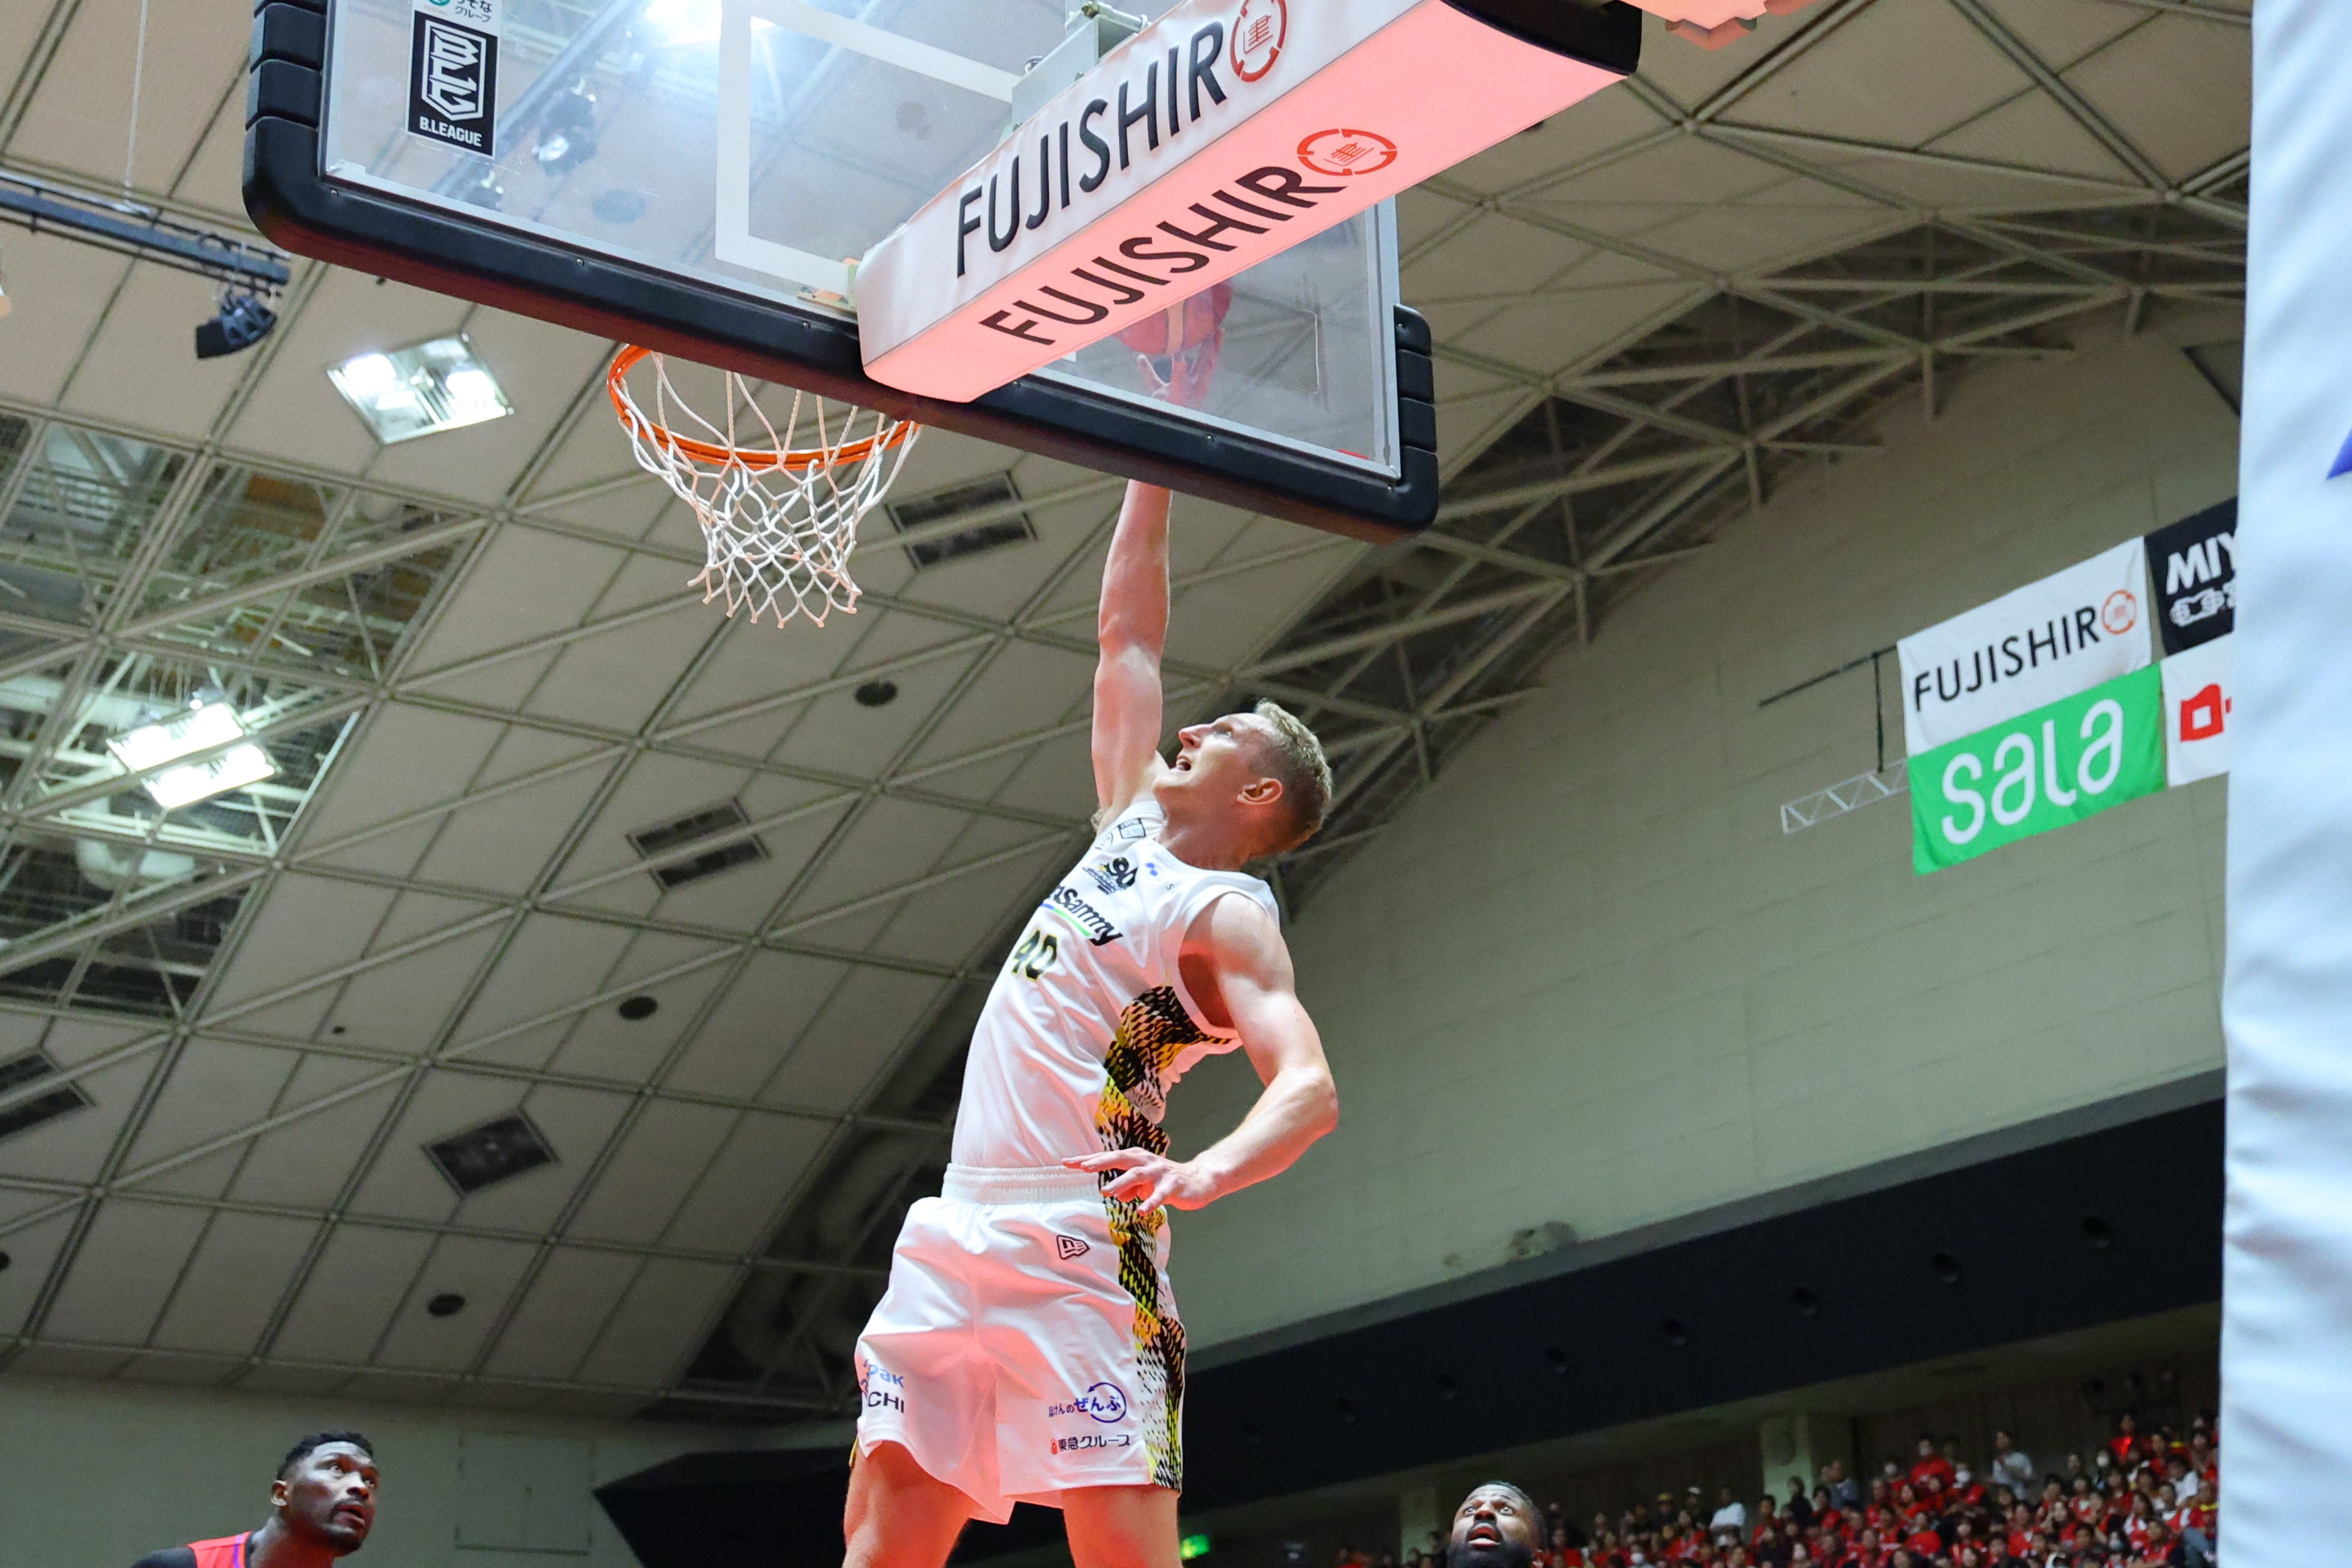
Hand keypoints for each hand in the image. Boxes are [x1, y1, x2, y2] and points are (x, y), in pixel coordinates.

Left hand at [1061, 1149, 1221, 1214]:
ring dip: (1121, 1182)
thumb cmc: (1166, 1181)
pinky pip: (1160, 1195)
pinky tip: (1141, 1212)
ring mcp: (1160, 1173)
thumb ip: (1128, 1187)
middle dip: (1101, 1162)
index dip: (1088, 1159)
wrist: (1199, 1180)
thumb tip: (1115, 1194)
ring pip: (1138, 1175)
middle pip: (1121, 1159)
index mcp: (1136, 1159)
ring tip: (1106, 1192)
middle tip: (1083, 1167)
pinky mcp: (1173, 1185)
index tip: (1067, 1163)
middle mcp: (1146, 1162)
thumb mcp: (1144, 1184)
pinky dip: (1150, 1202)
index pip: (1109, 1158)